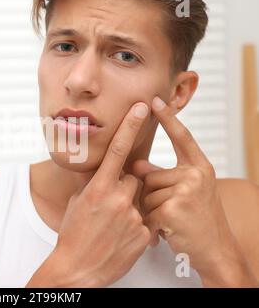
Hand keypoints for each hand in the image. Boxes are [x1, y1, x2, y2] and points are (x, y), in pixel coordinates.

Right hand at [27, 102, 150, 287]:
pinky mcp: (143, 234)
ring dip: (131, 206)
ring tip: (114, 224)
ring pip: (140, 199)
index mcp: (98, 188)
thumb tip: (98, 167)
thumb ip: (92, 183)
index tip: (141, 108)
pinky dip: (136, 225)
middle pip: (134, 178)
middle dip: (125, 186)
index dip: (130, 126)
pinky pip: (145, 220)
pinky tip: (120, 237)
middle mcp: (117, 199)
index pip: (117, 150)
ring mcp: (132, 217)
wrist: (77, 269)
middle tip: (110, 205)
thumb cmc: (72, 233)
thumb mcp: (77, 202)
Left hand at [132, 96, 257, 286]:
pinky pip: (147, 212)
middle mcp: (195, 175)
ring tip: (171, 222)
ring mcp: (186, 190)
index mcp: (200, 167)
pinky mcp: (174, 208)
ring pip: (146, 195)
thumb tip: (136, 164)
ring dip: (151, 212)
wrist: (216, 251)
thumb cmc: (197, 220)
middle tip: (172, 212)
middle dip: (151, 196)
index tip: (155, 100)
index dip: (168, 118)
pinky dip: (151, 225)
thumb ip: (161, 176)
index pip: (182, 137)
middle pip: (149, 176)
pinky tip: (167, 232)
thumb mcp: (187, 192)